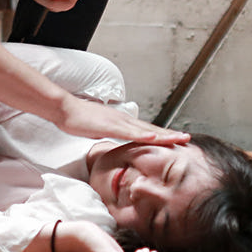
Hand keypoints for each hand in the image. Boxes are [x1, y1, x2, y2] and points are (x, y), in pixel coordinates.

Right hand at [56, 96, 190, 144]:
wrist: (65, 109)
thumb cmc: (78, 119)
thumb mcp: (98, 130)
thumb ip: (109, 134)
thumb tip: (116, 142)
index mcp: (122, 122)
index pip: (146, 131)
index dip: (162, 135)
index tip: (176, 140)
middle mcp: (124, 120)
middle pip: (151, 129)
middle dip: (170, 135)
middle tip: (187, 139)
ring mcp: (119, 122)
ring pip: (145, 130)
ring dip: (163, 135)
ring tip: (179, 139)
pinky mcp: (111, 125)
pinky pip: (130, 132)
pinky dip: (144, 135)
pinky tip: (155, 138)